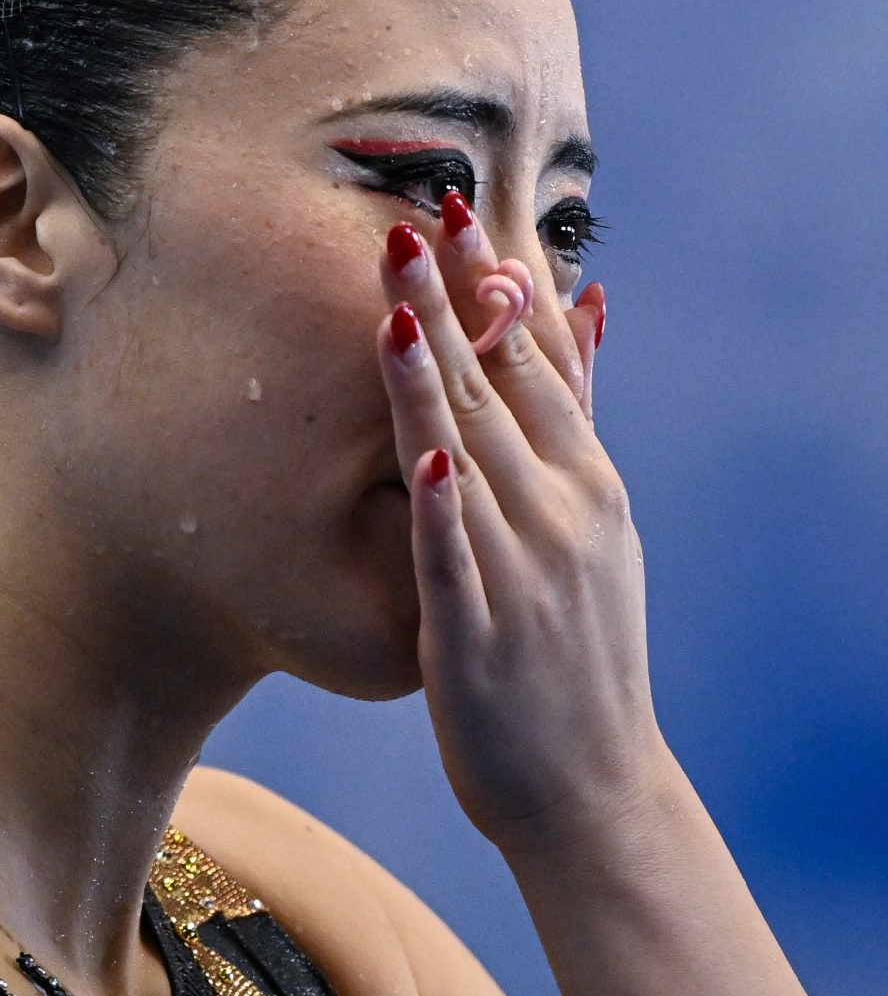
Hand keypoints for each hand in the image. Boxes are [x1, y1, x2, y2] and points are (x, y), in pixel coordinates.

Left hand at [378, 200, 658, 856]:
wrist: (593, 784)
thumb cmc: (580, 643)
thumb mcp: (598, 522)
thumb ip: (577, 414)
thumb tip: (588, 304)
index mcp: (589, 478)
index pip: (539, 359)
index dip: (497, 284)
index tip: (458, 212)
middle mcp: (565, 510)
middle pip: (499, 387)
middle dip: (453, 301)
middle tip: (409, 218)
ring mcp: (525, 570)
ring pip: (471, 455)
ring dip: (436, 378)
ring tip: (398, 300)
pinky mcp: (478, 633)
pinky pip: (453, 557)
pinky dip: (442, 504)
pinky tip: (423, 453)